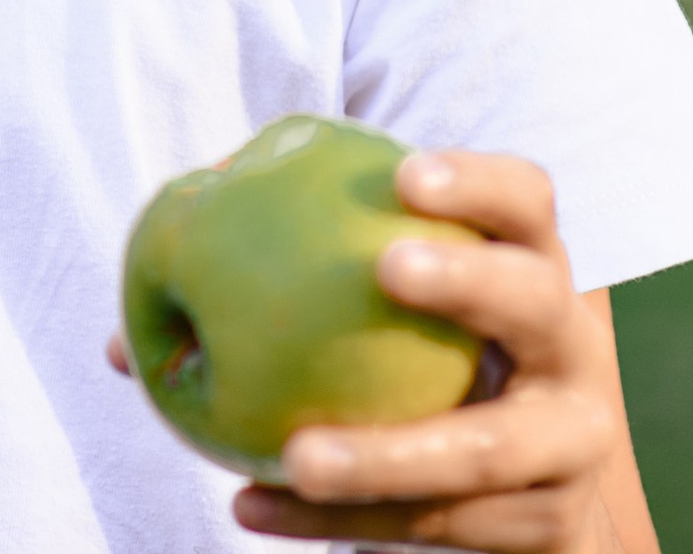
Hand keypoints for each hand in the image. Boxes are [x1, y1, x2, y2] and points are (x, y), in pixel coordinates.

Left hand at [110, 151, 631, 548]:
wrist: (526, 488)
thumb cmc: (415, 359)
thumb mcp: (383, 311)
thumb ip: (280, 284)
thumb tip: (123, 335)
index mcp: (530, 265)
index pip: (525, 200)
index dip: (475, 180)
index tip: (402, 173)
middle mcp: (569, 347)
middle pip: (535, 302)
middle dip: (467, 281)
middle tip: (386, 269)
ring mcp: (568, 444)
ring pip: (485, 450)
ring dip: (387, 453)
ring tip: (297, 453)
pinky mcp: (543, 527)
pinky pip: (431, 527)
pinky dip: (338, 521)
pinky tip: (251, 507)